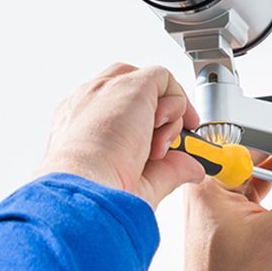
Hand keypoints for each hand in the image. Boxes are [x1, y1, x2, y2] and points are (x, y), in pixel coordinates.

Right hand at [35, 63, 211, 209]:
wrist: (83, 186)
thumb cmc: (96, 192)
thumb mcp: (137, 183)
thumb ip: (167, 170)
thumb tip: (193, 169)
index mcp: (78, 125)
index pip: (111, 109)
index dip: (141, 122)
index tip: (157, 146)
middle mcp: (88, 103)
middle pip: (129, 88)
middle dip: (157, 111)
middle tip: (170, 142)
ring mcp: (107, 91)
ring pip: (148, 84)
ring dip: (168, 113)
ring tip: (159, 147)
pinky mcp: (130, 85)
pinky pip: (162, 78)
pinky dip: (176, 102)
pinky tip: (167, 129)